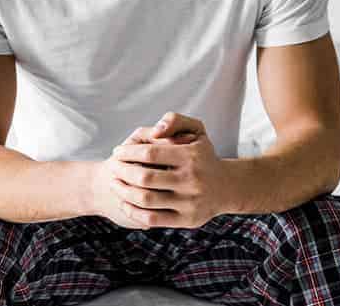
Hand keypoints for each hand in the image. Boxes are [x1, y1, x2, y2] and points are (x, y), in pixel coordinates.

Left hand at [87, 120, 203, 228]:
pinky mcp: (186, 220)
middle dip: (122, 172)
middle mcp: (192, 180)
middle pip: (144, 177)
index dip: (128, 153)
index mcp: (191, 156)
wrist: (226, 187)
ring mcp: (189, 202)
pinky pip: (152, 218)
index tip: (117, 152)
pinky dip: (133, 211)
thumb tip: (156, 130)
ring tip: (114, 184)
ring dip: (123, 192)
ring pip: (146, 199)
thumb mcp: (196, 130)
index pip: (150, 153)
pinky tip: (125, 202)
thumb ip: (175, 120)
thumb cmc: (203, 156)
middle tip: (113, 168)